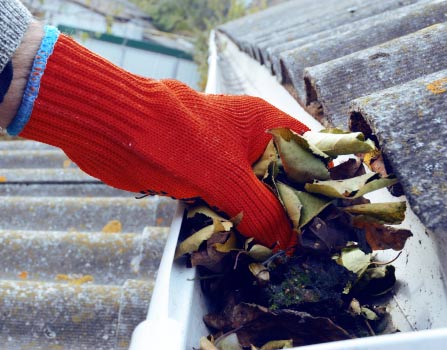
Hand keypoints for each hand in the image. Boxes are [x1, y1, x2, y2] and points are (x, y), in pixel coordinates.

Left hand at [0, 30, 308, 248]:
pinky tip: (241, 245)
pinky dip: (231, 223)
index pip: (309, 151)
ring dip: (260, 221)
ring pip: (251, 194)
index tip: (333, 217)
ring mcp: (222, 160)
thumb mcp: (227, 177)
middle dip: (290, 210)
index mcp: (264, 124)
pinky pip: (224, 204)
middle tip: (305, 245)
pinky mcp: (198, 178)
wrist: (114, 129)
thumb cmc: (173, 136)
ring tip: (277, 253)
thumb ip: (261, 209)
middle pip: (280, 178)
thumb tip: (287, 240)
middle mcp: (246, 140)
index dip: (323, 182)